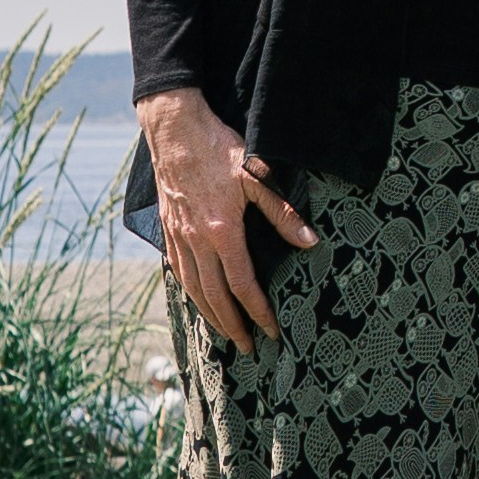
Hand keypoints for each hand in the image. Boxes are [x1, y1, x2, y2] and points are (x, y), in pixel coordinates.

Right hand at [136, 88, 314, 348]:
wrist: (174, 130)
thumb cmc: (219, 150)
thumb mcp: (258, 177)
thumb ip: (283, 212)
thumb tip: (310, 242)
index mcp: (222, 231)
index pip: (242, 284)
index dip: (258, 311)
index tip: (272, 331)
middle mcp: (196, 241)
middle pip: (214, 296)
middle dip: (233, 325)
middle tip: (248, 348)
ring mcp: (178, 236)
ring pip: (192, 287)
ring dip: (209, 315)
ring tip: (225, 334)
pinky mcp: (168, 230)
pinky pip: (178, 271)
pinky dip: (190, 292)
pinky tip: (198, 300)